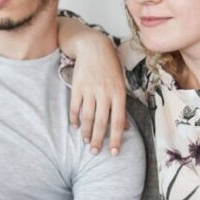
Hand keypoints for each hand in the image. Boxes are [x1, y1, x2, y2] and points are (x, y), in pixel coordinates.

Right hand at [68, 34, 127, 155]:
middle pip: (101, 122)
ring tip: (85, 142)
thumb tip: (125, 128)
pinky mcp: (77, 87)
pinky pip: (75, 106)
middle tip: (94, 153)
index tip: (113, 152)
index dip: (115, 139)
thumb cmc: (111, 66)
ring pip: (87, 117)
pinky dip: (74, 118)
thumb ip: (122, 106)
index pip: (118, 122)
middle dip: (98, 140)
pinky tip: (75, 126)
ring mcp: (90, 90)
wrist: (94, 46)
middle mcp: (104, 93)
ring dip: (85, 132)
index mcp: (118, 93)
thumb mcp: (121, 84)